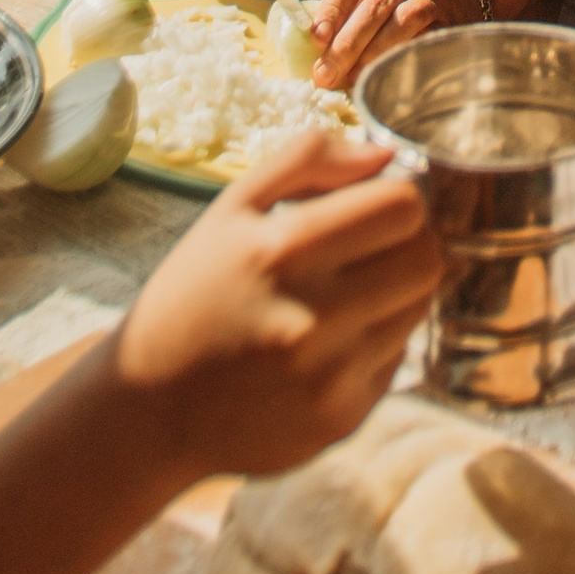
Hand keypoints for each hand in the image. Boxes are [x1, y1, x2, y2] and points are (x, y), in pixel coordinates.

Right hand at [110, 130, 437, 481]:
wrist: (148, 409)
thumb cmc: (191, 295)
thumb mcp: (229, 210)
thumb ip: (307, 161)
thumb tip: (382, 154)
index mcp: (283, 249)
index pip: (403, 206)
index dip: (396, 197)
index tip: (372, 206)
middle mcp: (314, 315)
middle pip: (426, 258)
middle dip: (407, 243)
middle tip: (369, 249)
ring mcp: (331, 375)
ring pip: (416, 309)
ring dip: (392, 293)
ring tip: (341, 298)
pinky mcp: (342, 419)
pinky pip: (394, 361)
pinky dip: (371, 345)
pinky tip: (324, 346)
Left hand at [309, 0, 484, 89]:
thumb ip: (351, 7)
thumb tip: (317, 46)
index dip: (332, 7)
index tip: (317, 37)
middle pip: (374, 6)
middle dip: (347, 44)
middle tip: (325, 74)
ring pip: (404, 21)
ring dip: (375, 53)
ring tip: (354, 79)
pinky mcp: (452, 19)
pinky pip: (427, 39)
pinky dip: (404, 58)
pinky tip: (388, 74)